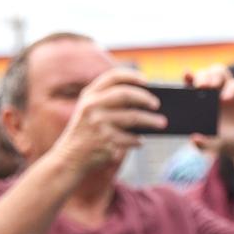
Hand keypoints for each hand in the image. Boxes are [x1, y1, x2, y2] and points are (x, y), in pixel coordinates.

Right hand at [48, 68, 165, 172]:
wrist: (71, 157)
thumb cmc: (89, 132)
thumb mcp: (92, 112)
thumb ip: (111, 102)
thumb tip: (147, 101)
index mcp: (89, 95)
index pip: (112, 77)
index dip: (132, 76)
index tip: (147, 81)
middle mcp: (92, 106)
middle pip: (125, 94)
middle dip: (145, 98)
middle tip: (157, 104)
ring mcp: (98, 123)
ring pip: (133, 117)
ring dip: (151, 121)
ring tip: (162, 123)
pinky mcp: (105, 141)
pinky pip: (131, 138)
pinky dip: (138, 140)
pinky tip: (141, 141)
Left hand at [187, 65, 233, 160]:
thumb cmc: (226, 142)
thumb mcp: (212, 145)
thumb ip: (203, 143)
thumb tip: (194, 139)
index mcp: (201, 100)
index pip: (192, 83)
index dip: (188, 78)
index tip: (187, 77)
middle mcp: (214, 92)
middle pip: (206, 74)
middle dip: (202, 77)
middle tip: (200, 86)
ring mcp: (228, 91)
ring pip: (220, 72)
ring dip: (214, 76)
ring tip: (211, 86)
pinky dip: (230, 89)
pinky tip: (225, 98)